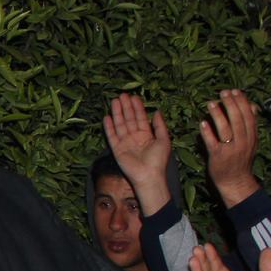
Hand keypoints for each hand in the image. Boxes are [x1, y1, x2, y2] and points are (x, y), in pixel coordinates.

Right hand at [103, 92, 172, 212]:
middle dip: (126, 107)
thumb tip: (157, 111)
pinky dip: (109, 127)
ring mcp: (125, 143)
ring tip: (114, 101)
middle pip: (129, 119)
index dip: (137, 107)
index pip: (140, 118)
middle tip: (122, 95)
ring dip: (117, 113)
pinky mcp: (117, 149)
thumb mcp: (164, 140)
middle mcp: (135, 137)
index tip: (134, 97)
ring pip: (120, 125)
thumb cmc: (158, 160)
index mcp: (146, 135)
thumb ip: (159, 125)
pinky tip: (107, 117)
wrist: (148, 176)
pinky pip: (112, 136)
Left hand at [199, 89, 262, 207]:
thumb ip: (250, 125)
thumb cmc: (241, 159)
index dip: (242, 102)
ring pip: (225, 129)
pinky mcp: (218, 157)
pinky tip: (202, 123)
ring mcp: (230, 150)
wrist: (236, 181)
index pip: (249, 116)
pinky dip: (207, 132)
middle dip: (231, 104)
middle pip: (238, 120)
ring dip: (218, 115)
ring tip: (211, 103)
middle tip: (223, 92)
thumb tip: (253, 105)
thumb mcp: (250, 141)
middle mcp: (243, 142)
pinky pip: (212, 142)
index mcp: (252, 137)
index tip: (235, 91)